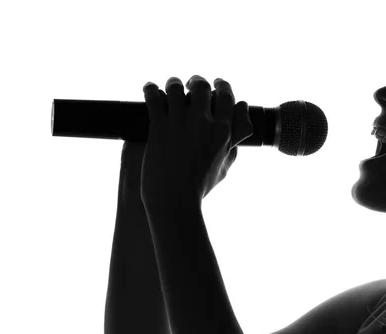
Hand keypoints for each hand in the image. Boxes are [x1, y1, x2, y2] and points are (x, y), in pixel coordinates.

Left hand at [140, 75, 252, 207]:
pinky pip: (154, 97)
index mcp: (224, 133)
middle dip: (198, 82)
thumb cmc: (198, 189)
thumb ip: (231, 151)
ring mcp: (181, 123)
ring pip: (177, 87)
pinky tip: (150, 88)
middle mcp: (204, 124)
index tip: (217, 84)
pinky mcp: (159, 126)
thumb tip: (236, 139)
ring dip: (173, 83)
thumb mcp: (223, 171)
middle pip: (203, 87)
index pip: (228, 98)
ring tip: (170, 85)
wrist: (174, 200)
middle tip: (192, 83)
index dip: (223, 87)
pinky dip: (151, 89)